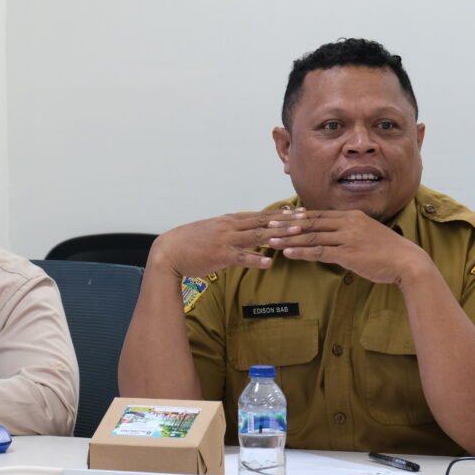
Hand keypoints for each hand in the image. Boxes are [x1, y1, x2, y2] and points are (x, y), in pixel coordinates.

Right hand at [149, 210, 304, 277]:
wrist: (168, 251)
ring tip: (297, 234)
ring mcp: (226, 240)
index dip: (281, 214)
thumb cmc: (191, 243)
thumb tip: (247, 232)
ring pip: (257, 236)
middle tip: (306, 219)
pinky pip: (241, 257)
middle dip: (286, 220)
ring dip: (278, 234)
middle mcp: (230, 226)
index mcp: (230, 220)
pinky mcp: (220, 255)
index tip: (299, 212)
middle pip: (264, 222)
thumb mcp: (214, 232)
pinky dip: (256, 259)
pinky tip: (270, 262)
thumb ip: (232, 231)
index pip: (260, 215)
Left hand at [267, 210, 435, 284]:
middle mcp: (348, 223)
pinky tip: (288, 253)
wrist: (407, 262)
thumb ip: (350, 232)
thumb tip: (334, 236)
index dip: (298, 216)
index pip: (319, 214)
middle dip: (287, 224)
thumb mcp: (368, 234)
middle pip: (311, 222)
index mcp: (353, 216)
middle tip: (269, 225)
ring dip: (289, 239)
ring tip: (271, 241)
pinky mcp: (348, 253)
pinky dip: (301, 252)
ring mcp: (348, 237)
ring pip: (312, 236)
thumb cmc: (388, 252)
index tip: (282, 217)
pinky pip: (319, 252)